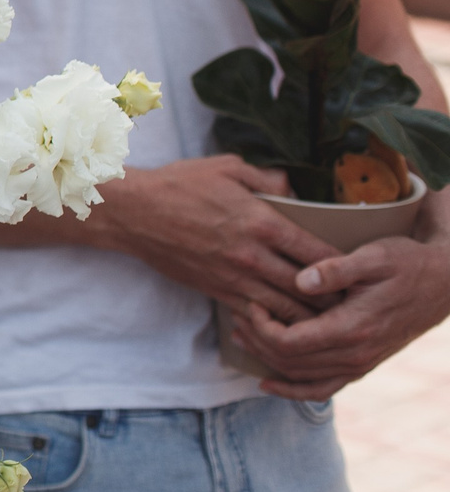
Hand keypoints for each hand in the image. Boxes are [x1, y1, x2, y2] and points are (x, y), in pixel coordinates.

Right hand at [70, 155, 339, 318]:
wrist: (133, 213)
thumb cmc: (179, 185)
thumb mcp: (227, 167)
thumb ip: (267, 179)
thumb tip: (294, 190)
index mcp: (262, 223)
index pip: (318, 253)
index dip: (344, 267)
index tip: (358, 271)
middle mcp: (253, 256)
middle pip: (308, 290)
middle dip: (335, 300)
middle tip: (353, 304)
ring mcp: (234, 277)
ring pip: (286, 310)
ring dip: (310, 319)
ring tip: (329, 322)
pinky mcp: (217, 291)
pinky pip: (255, 315)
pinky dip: (275, 323)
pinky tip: (286, 323)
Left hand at [225, 204, 449, 397]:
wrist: (444, 283)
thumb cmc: (406, 263)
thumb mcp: (373, 256)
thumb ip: (335, 269)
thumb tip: (300, 280)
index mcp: (353, 328)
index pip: (291, 342)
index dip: (261, 326)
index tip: (248, 302)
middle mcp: (356, 354)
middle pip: (290, 362)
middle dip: (257, 340)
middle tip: (236, 314)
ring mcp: (360, 364)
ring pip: (302, 377)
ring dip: (267, 361)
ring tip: (241, 337)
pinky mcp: (362, 364)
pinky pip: (323, 388)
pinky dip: (293, 390)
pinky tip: (267, 383)